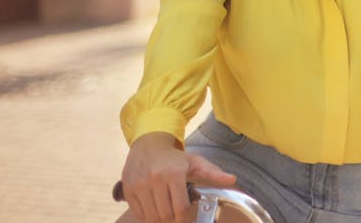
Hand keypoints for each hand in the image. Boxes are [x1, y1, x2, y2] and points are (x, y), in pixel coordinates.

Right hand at [120, 132, 235, 221]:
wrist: (148, 145)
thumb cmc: (174, 157)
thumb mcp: (195, 162)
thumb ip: (213, 173)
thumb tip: (232, 179)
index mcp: (174, 173)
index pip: (180, 208)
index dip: (185, 216)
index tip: (186, 214)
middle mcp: (154, 179)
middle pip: (165, 214)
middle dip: (173, 218)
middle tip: (177, 212)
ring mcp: (139, 185)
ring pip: (151, 216)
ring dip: (160, 218)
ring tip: (166, 209)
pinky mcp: (128, 189)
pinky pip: (138, 212)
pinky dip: (147, 214)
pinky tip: (154, 206)